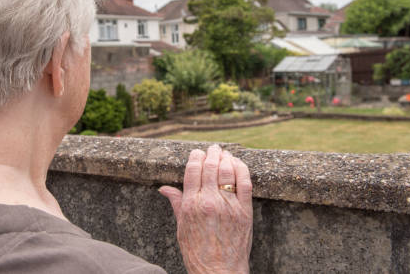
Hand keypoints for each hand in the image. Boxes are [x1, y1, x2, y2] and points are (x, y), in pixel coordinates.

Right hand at [159, 145, 252, 273]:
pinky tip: (238, 164)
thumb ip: (176, 203)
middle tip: (213, 148)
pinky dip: (241, 169)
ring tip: (224, 153)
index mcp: (191, 204)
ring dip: (226, 157)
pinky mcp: (244, 211)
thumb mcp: (181, 227)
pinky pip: (245, 182)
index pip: (193, 170)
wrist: (219, 272)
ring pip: (228, 170)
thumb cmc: (197, 252)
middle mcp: (209, 201)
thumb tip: (164, 188)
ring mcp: (228, 205)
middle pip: (211, 167)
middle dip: (211, 153)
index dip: (195, 157)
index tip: (197, 152)